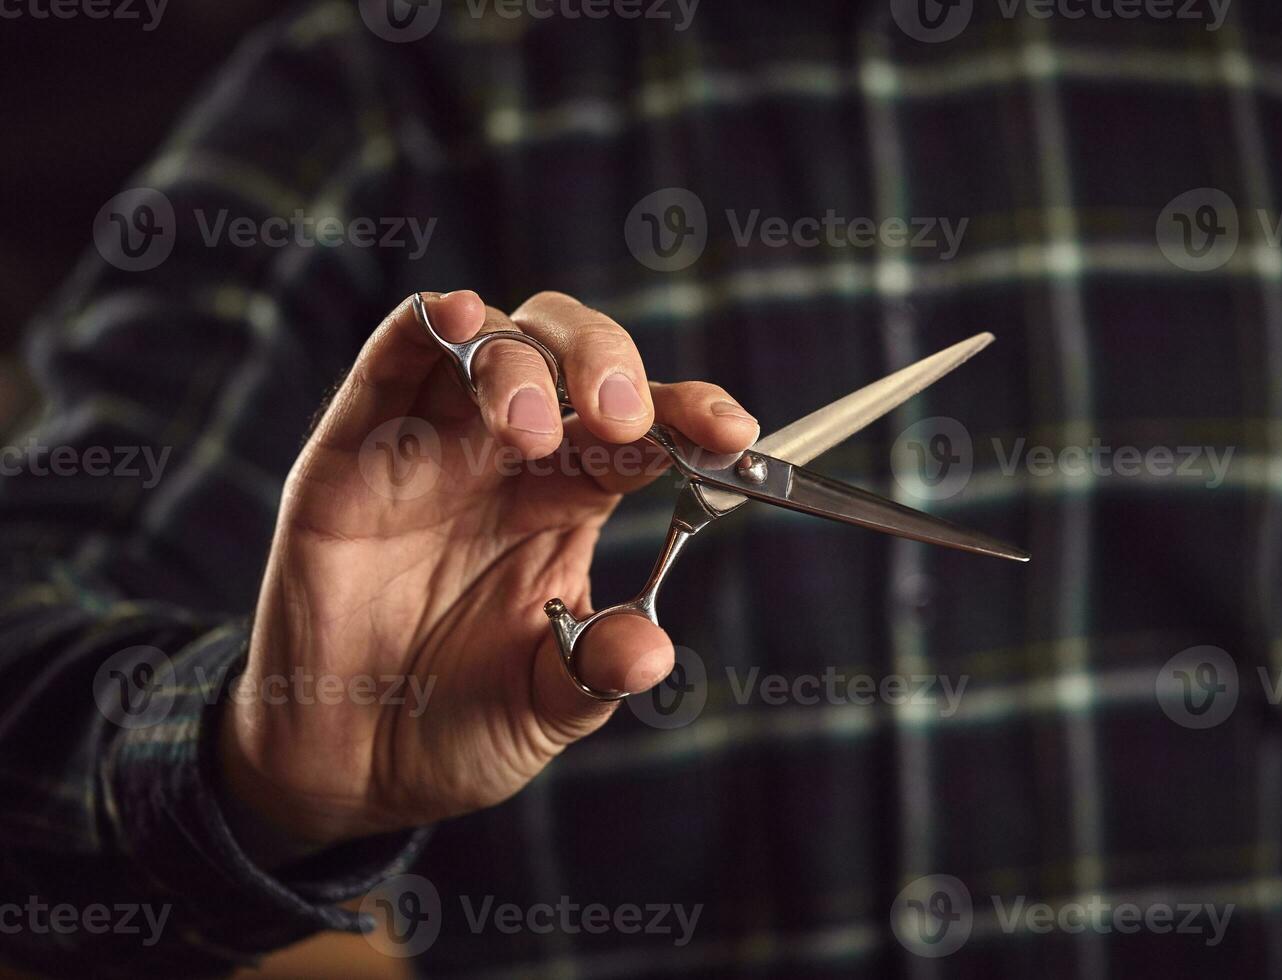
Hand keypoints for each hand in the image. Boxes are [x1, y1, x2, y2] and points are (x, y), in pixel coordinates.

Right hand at [218, 291, 758, 848]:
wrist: (346, 770)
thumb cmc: (454, 725)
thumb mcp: (542, 710)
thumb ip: (592, 674)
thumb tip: (650, 652)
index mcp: (569, 502)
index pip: (640, 432)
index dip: (690, 415)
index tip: (732, 432)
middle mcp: (507, 459)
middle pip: (571, 357)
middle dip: (610, 365)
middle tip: (625, 421)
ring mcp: (432, 446)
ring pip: (490, 341)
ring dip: (524, 359)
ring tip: (534, 429)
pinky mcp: (353, 449)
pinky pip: (391, 358)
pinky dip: (429, 324)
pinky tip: (462, 319)